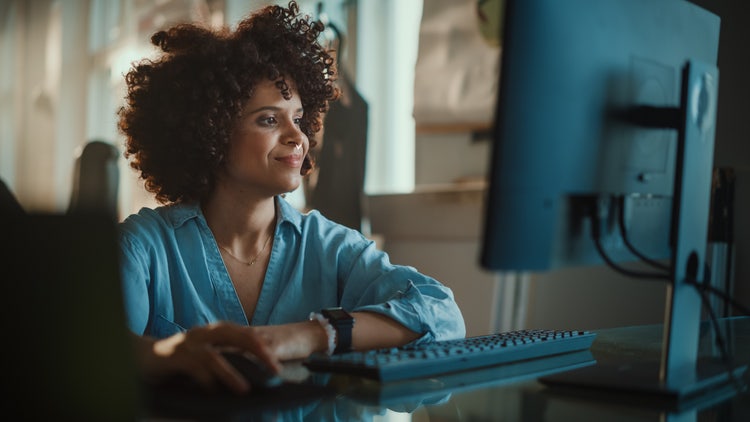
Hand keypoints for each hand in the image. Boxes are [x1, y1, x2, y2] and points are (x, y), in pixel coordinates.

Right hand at [133, 321, 284, 393]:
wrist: (140, 356)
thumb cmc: (177, 359)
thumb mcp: (204, 357)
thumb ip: (224, 361)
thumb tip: (250, 378)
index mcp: (215, 331)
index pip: (246, 334)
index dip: (264, 347)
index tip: (279, 363)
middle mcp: (205, 332)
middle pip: (239, 337)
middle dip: (259, 353)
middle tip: (275, 370)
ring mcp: (189, 343)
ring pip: (215, 356)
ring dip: (231, 373)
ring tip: (245, 389)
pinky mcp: (174, 356)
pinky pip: (193, 367)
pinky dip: (204, 379)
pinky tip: (212, 391)